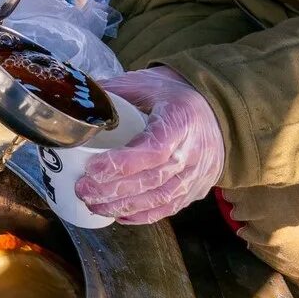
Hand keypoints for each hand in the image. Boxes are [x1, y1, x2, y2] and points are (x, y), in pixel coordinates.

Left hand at [75, 66, 224, 223]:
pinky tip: (119, 215)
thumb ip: (114, 90)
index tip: (92, 168)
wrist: (220, 111)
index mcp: (181, 120)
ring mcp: (197, 174)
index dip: (122, 163)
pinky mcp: (196, 189)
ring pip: (161, 198)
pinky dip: (144, 215)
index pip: (154, 149)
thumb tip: (78, 101)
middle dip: (114, 189)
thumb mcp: (148, 83)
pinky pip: (170, 208)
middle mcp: (193, 151)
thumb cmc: (177, 96)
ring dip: (124, 206)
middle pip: (153, 179)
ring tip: (93, 204)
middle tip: (83, 189)